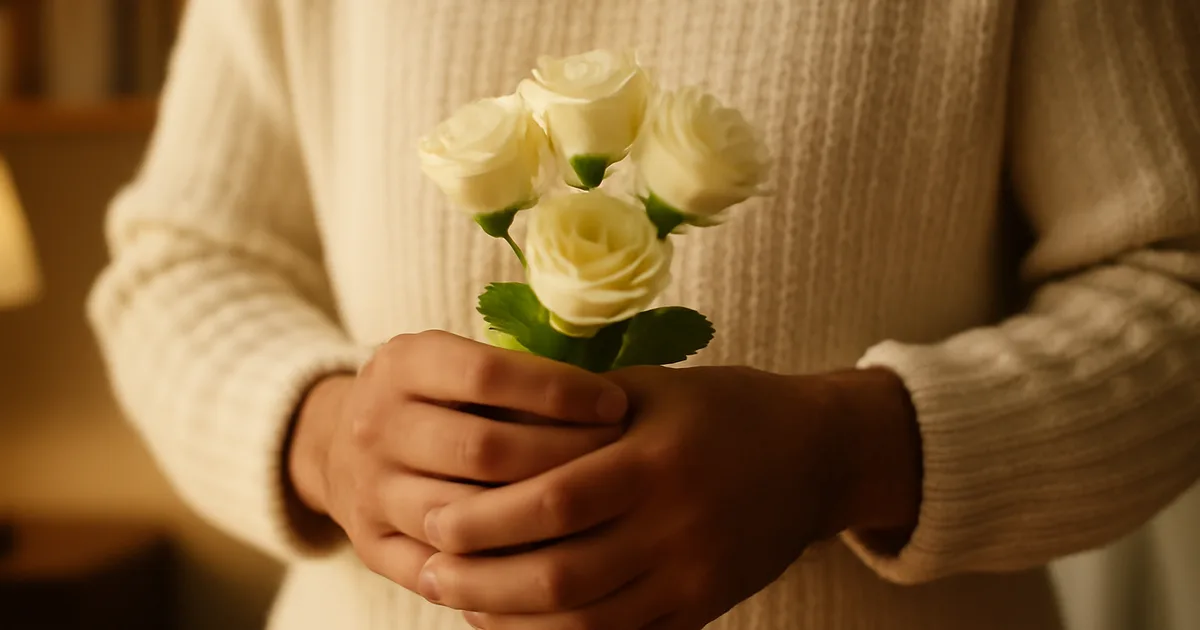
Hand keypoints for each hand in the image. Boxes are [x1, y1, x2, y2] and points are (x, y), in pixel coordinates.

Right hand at [286, 330, 629, 594]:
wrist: (340, 443)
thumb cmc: (435, 399)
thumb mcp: (456, 362)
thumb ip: (514, 376)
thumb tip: (606, 399)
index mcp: (401, 364)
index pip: (488, 374)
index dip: (559, 391)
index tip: (615, 405)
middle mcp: (375, 424)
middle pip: (482, 448)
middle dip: (563, 455)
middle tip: (619, 460)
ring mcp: (368, 489)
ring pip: (465, 515)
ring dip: (538, 517)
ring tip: (597, 510)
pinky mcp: (370, 545)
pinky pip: (443, 567)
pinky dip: (499, 566)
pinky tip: (552, 556)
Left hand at [417, 365, 919, 629]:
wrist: (817, 455)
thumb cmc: (725, 408)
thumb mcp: (655, 389)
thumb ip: (576, 412)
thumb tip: (484, 428)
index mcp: (657, 458)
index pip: (553, 499)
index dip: (484, 518)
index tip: (432, 520)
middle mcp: (677, 524)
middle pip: (561, 572)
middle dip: (482, 578)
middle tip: (428, 569)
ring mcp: (694, 575)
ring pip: (586, 621)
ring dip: (511, 618)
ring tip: (461, 599)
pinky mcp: (704, 608)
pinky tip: (518, 622)